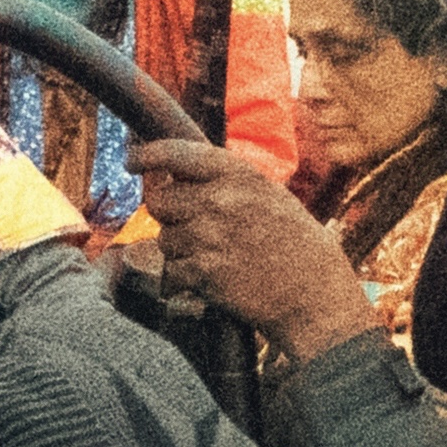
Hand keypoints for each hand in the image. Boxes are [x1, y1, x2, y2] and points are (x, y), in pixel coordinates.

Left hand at [126, 130, 372, 357]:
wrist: (313, 293)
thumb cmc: (296, 246)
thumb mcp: (269, 196)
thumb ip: (227, 183)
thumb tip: (181, 176)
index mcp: (237, 174)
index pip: (175, 153)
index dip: (147, 155)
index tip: (133, 161)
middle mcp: (219, 200)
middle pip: (160, 201)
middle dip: (170, 215)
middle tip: (196, 228)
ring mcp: (208, 236)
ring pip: (165, 239)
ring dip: (182, 251)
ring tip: (218, 258)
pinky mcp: (202, 272)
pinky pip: (172, 271)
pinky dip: (185, 279)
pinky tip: (214, 279)